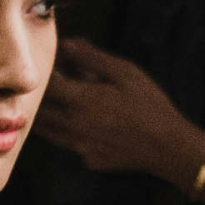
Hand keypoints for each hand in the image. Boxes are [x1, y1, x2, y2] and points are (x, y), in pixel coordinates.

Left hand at [43, 36, 196, 178]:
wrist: (167, 147)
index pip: (45, 84)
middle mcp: (73, 126)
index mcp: (81, 100)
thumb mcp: (125, 73)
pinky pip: (70, 145)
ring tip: (50, 104)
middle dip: (36, 97)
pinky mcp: (89, 159)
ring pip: (47, 132)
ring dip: (44, 116)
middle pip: (39, 111)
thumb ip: (92, 58)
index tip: (44, 63)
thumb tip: (67, 44)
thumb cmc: (149, 105)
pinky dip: (68, 134)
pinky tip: (82, 127)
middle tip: (39, 86)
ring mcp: (80, 146)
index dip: (41, 72)